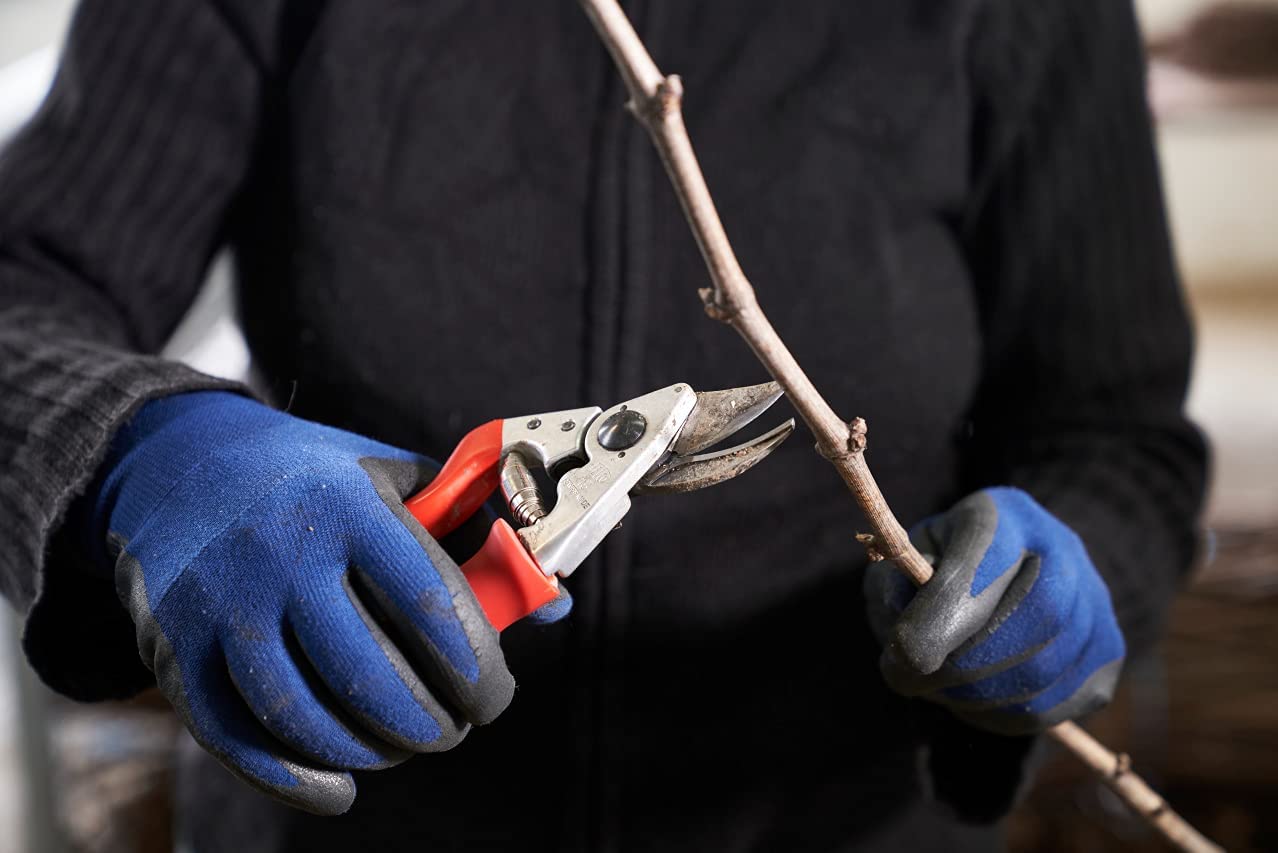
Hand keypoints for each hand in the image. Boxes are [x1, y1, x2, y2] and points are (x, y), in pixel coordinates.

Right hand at [89, 391, 568, 813]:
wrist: (180, 465)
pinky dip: (295, 780)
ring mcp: (223, 608)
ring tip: (405, 745)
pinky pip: (238, 739)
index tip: (496, 697)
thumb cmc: (316, 479)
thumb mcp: (400, 479)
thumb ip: (479, 535)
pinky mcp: (176, 652)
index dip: (477, 670)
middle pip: (372, 676)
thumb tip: (554, 609)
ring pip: (307, 717)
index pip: (431, 605)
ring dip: (373, 752)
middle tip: (455, 727)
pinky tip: (341, 787)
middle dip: (432, 723)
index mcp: (349, 508)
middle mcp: (282, 557)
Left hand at [863, 487, 1124, 734]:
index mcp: (1001, 516)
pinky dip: (1004, 714)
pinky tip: (976, 699)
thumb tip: (906, 647)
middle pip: (1022, 623)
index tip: (901, 658)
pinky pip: (1057, 703)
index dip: (938, 620)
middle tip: (911, 680)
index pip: (979, 567)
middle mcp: (1062, 550)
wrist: (1017, 563)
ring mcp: (1095, 601)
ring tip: (941, 688)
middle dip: (956, 667)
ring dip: (975, 697)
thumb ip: (894, 587)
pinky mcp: (1108, 651)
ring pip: (1039, 672)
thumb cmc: (945, 561)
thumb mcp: (906, 558)